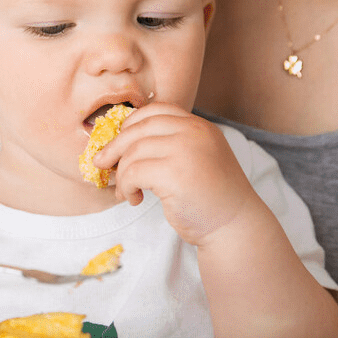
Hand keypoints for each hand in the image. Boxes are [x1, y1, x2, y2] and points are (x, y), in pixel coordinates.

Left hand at [94, 104, 260, 244]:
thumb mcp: (196, 159)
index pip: (156, 110)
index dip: (131, 124)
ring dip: (122, 174)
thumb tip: (122, 144)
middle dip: (114, 147)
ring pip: (132, 152)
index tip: (119, 142)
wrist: (235, 227)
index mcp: (200, 126)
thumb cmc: (211, 198)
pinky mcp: (174, 173)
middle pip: (138, 128)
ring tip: (127, 191)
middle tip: (101, 164)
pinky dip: (126, 186)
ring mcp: (185, 150)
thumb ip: (171, 145)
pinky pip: (133, 173)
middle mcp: (194, 132)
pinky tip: (135, 199)